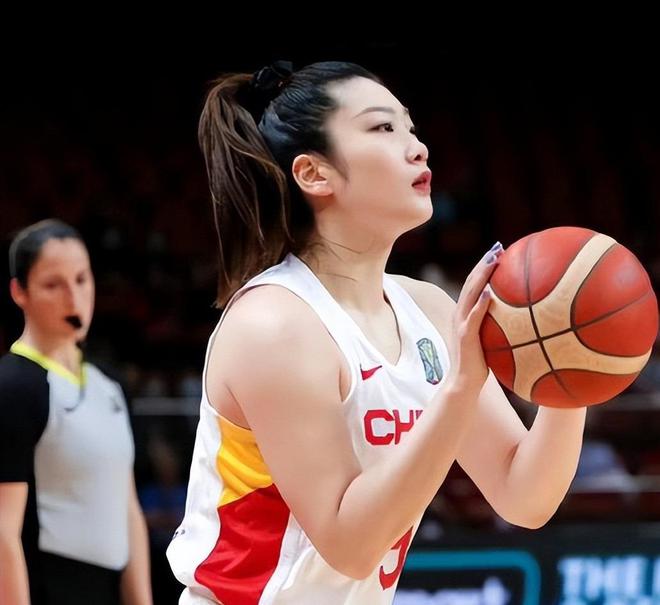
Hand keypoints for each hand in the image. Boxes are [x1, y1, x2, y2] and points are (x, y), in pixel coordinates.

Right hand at [449, 242, 503, 393]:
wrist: (463, 383)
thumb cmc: (480, 365)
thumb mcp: (492, 341)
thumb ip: (501, 327)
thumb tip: (527, 320)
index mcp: (465, 313)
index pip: (474, 284)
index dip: (484, 267)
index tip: (499, 252)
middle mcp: (460, 314)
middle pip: (471, 282)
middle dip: (484, 263)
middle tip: (499, 248)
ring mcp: (461, 323)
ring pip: (470, 293)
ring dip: (481, 275)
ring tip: (493, 260)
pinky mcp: (464, 335)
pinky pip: (473, 316)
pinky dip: (480, 303)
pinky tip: (489, 292)